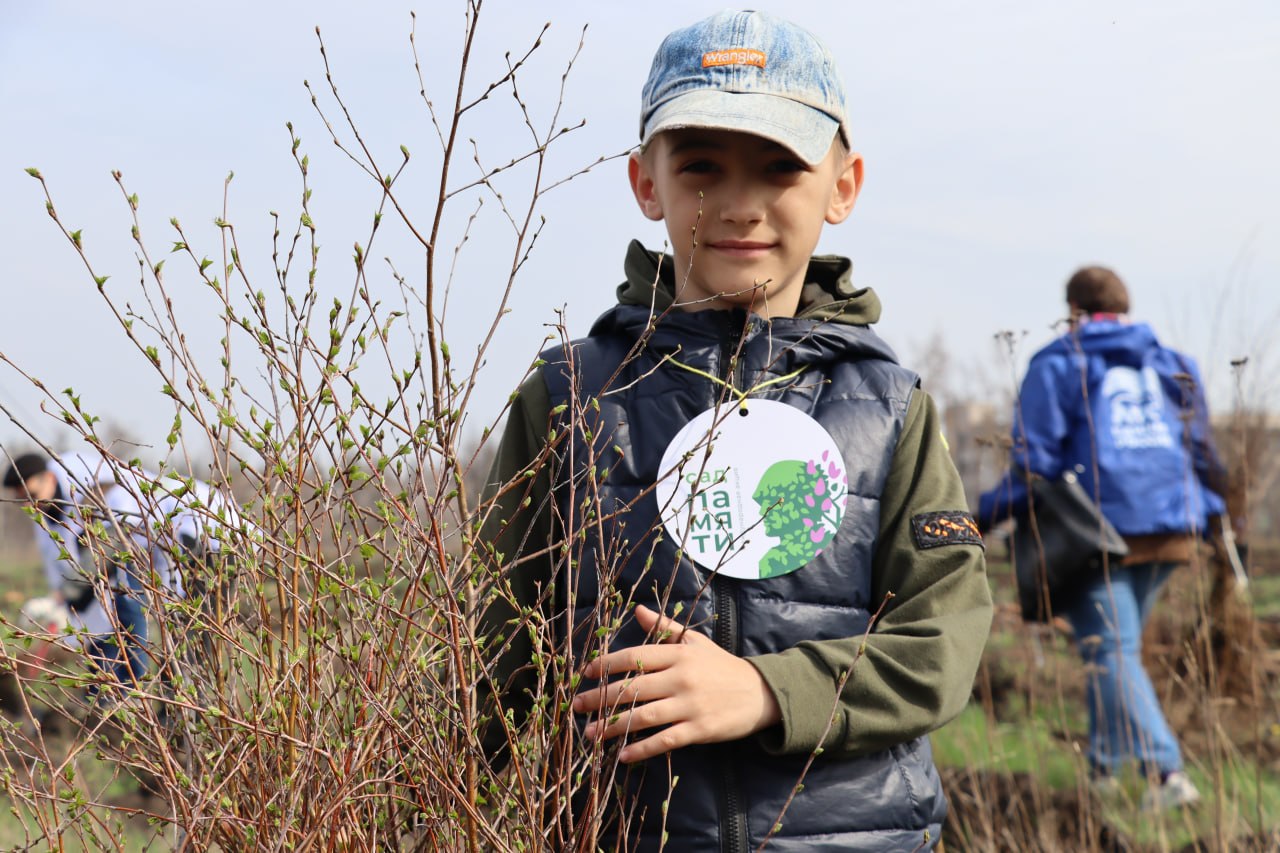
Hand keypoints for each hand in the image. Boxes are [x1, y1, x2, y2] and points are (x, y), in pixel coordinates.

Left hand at [572, 604, 780, 762]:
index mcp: (678, 655)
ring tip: (591, 735)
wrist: (761, 692)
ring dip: (613, 727)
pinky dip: (641, 750)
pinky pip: (664, 741)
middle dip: (600, 698)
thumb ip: (665, 628)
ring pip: (643, 717)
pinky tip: (623, 756)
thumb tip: (638, 610)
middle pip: (632, 689)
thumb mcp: (695, 642)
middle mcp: (681, 678)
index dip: (606, 665)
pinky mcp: (699, 730)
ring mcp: (689, 705)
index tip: (585, 674)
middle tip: (577, 706)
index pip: (634, 657)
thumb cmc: (722, 666)